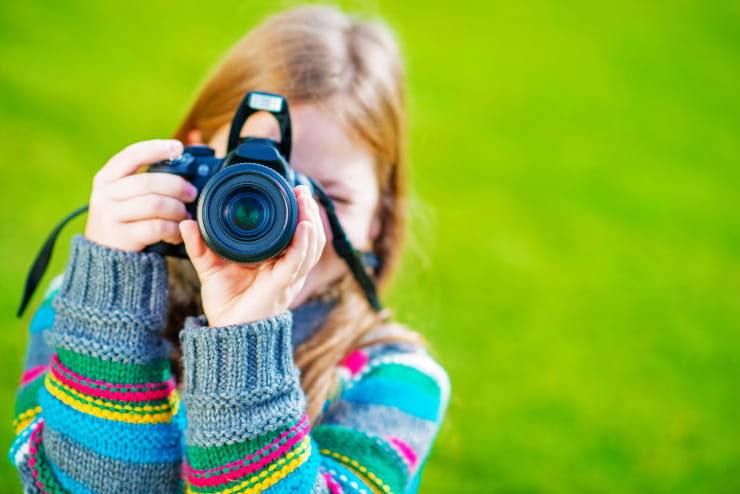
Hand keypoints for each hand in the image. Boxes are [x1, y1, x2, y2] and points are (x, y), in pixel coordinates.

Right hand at [85, 139, 197, 251]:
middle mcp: (104, 194)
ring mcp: (111, 216)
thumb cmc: (125, 220)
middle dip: (177, 186)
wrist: (105, 258)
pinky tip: (177, 234)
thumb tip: (186, 159)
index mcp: (106, 178)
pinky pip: (157, 227)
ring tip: (185, 217)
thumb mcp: (125, 196)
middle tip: (191, 193)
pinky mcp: (122, 237)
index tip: (179, 147)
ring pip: (155, 204)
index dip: (156, 148)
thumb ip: (147, 179)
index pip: (131, 155)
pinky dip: (173, 230)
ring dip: (177, 210)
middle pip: (149, 182)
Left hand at [180, 186, 325, 326]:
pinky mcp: (282, 286)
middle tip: (303, 191)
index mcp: (277, 262)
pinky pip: (298, 262)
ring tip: (306, 203)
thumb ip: (200, 245)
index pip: (298, 234)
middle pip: (312, 237)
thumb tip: (186, 223)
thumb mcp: (211, 267)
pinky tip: (304, 227)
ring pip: (311, 247)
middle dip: (310, 212)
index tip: (296, 191)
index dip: (302, 213)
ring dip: (312, 222)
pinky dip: (304, 244)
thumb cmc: (227, 303)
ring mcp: (289, 278)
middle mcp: (288, 269)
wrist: (228, 333)